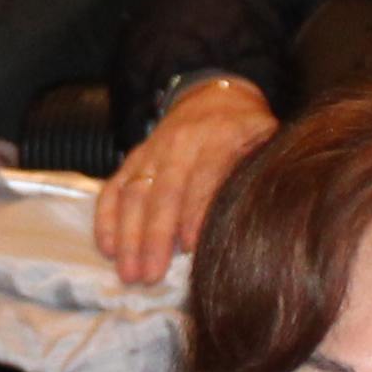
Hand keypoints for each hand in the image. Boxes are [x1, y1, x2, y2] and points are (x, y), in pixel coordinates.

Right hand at [92, 78, 275, 287]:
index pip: (204, 178)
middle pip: (164, 192)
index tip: (190, 248)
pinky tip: (107, 249)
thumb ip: (259, 171)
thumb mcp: (265, 139)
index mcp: (218, 139)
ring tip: (129, 273)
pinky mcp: (133, 159)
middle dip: (154, 237)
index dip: (196, 212)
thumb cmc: (245, 131)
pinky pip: (113, 189)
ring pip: (134, 194)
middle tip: (150, 276)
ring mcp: (151, 152)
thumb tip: (260, 215)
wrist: (212, 95)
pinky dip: (106, 219)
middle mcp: (180, 144)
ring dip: (128, 236)